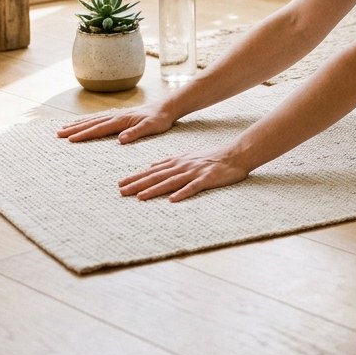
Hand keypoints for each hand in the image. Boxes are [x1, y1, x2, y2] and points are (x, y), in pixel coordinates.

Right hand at [57, 104, 175, 144]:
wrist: (167, 108)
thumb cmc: (160, 119)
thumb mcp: (151, 127)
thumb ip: (136, 133)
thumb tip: (120, 139)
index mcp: (121, 120)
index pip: (99, 128)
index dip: (84, 134)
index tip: (69, 139)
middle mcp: (116, 116)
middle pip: (91, 123)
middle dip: (74, 128)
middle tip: (58, 133)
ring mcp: (117, 114)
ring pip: (94, 120)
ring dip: (78, 124)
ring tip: (64, 128)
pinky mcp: (120, 116)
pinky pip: (100, 119)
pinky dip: (89, 121)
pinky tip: (84, 124)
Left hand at [118, 145, 251, 201]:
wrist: (234, 154)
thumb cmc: (210, 157)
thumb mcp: (187, 156)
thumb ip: (169, 162)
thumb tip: (151, 166)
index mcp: (177, 162)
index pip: (152, 171)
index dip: (136, 177)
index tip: (120, 184)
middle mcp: (182, 166)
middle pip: (157, 176)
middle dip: (138, 184)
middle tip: (122, 191)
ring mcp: (194, 173)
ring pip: (171, 182)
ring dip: (155, 190)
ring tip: (140, 197)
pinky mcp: (206, 179)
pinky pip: (193, 187)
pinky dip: (182, 193)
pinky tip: (173, 200)